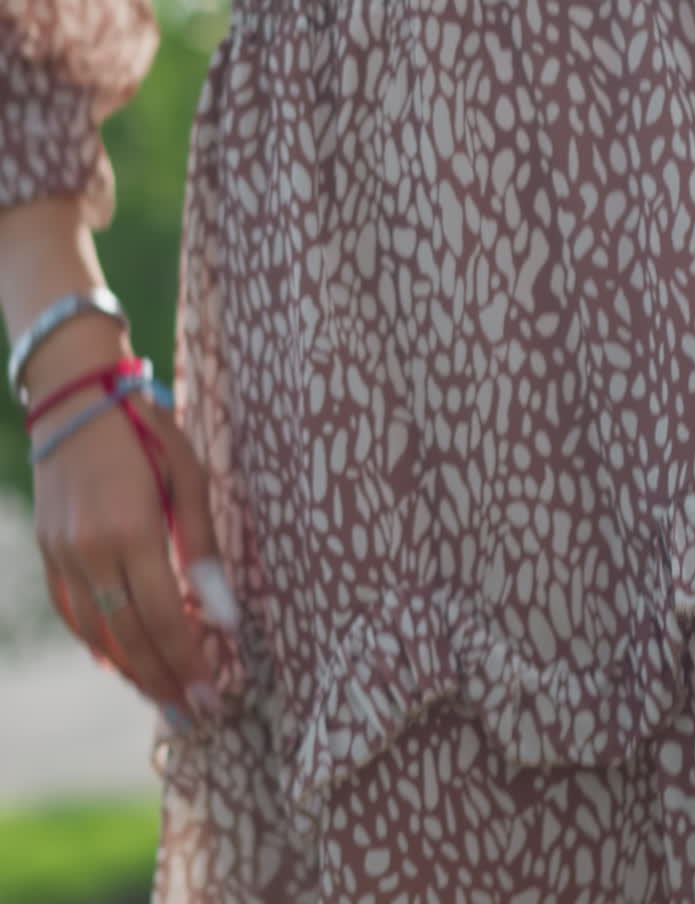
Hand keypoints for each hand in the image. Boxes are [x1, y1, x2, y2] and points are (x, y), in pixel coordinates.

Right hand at [29, 321, 237, 722]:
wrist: (75, 398)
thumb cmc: (146, 431)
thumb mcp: (189, 477)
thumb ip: (204, 549)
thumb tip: (228, 617)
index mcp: (131, 531)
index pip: (164, 618)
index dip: (189, 662)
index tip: (214, 696)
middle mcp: (90, 551)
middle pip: (130, 636)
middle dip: (165, 681)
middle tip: (195, 715)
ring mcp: (61, 554)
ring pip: (97, 632)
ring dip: (132, 671)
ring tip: (164, 698)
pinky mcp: (47, 550)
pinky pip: (71, 611)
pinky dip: (95, 642)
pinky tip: (116, 661)